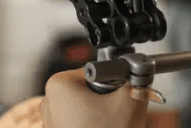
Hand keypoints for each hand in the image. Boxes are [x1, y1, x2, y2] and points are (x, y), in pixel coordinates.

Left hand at [0, 69, 148, 127]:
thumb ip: (138, 78)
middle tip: (116, 114)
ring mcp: (50, 120)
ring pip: (86, 105)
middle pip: (91, 88)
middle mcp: (49, 100)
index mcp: (59, 85)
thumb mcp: (130, 101)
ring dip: (102, 113)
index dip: (115, 82)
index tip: (120, 95)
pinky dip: (93, 124)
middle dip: (108, 99)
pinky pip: (80, 120)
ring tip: (109, 125)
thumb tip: (141, 68)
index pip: (97, 70)